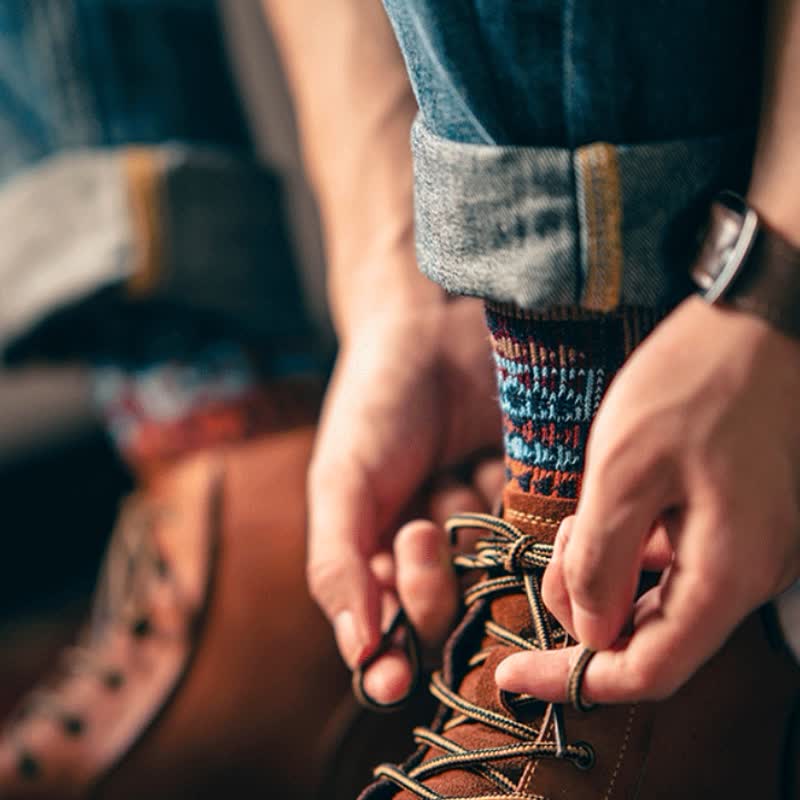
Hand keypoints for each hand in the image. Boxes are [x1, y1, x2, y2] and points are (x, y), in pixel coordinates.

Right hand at [307, 298, 502, 701]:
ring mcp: (494, 523)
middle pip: (448, 615)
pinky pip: (544, 532)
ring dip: (477, 536)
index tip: (394, 679)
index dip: (393, 660)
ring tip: (462, 474)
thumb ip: (339, 563)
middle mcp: (442, 549)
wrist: (435, 326)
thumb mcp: (341, 482)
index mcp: (383, 554)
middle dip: (434, 584)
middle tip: (425, 529)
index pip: (389, 630)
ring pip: (498, 578)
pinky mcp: (540, 493)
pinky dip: (521, 506)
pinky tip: (500, 461)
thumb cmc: (375, 404)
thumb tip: (357, 652)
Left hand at [496, 296, 799, 702]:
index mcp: (726, 576)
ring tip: (579, 513)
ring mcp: (745, 548)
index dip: (574, 681)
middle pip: (646, 634)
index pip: (646, 671)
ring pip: (653, 595)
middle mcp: (747, 576)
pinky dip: (626, 544)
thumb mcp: (624, 471)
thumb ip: (601, 561)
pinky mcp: (735, 520)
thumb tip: (587, 628)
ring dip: (601, 567)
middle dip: (580, 603)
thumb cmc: (693, 385)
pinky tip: (608, 501)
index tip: (511, 676)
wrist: (759, 322)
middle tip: (558, 540)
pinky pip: (671, 559)